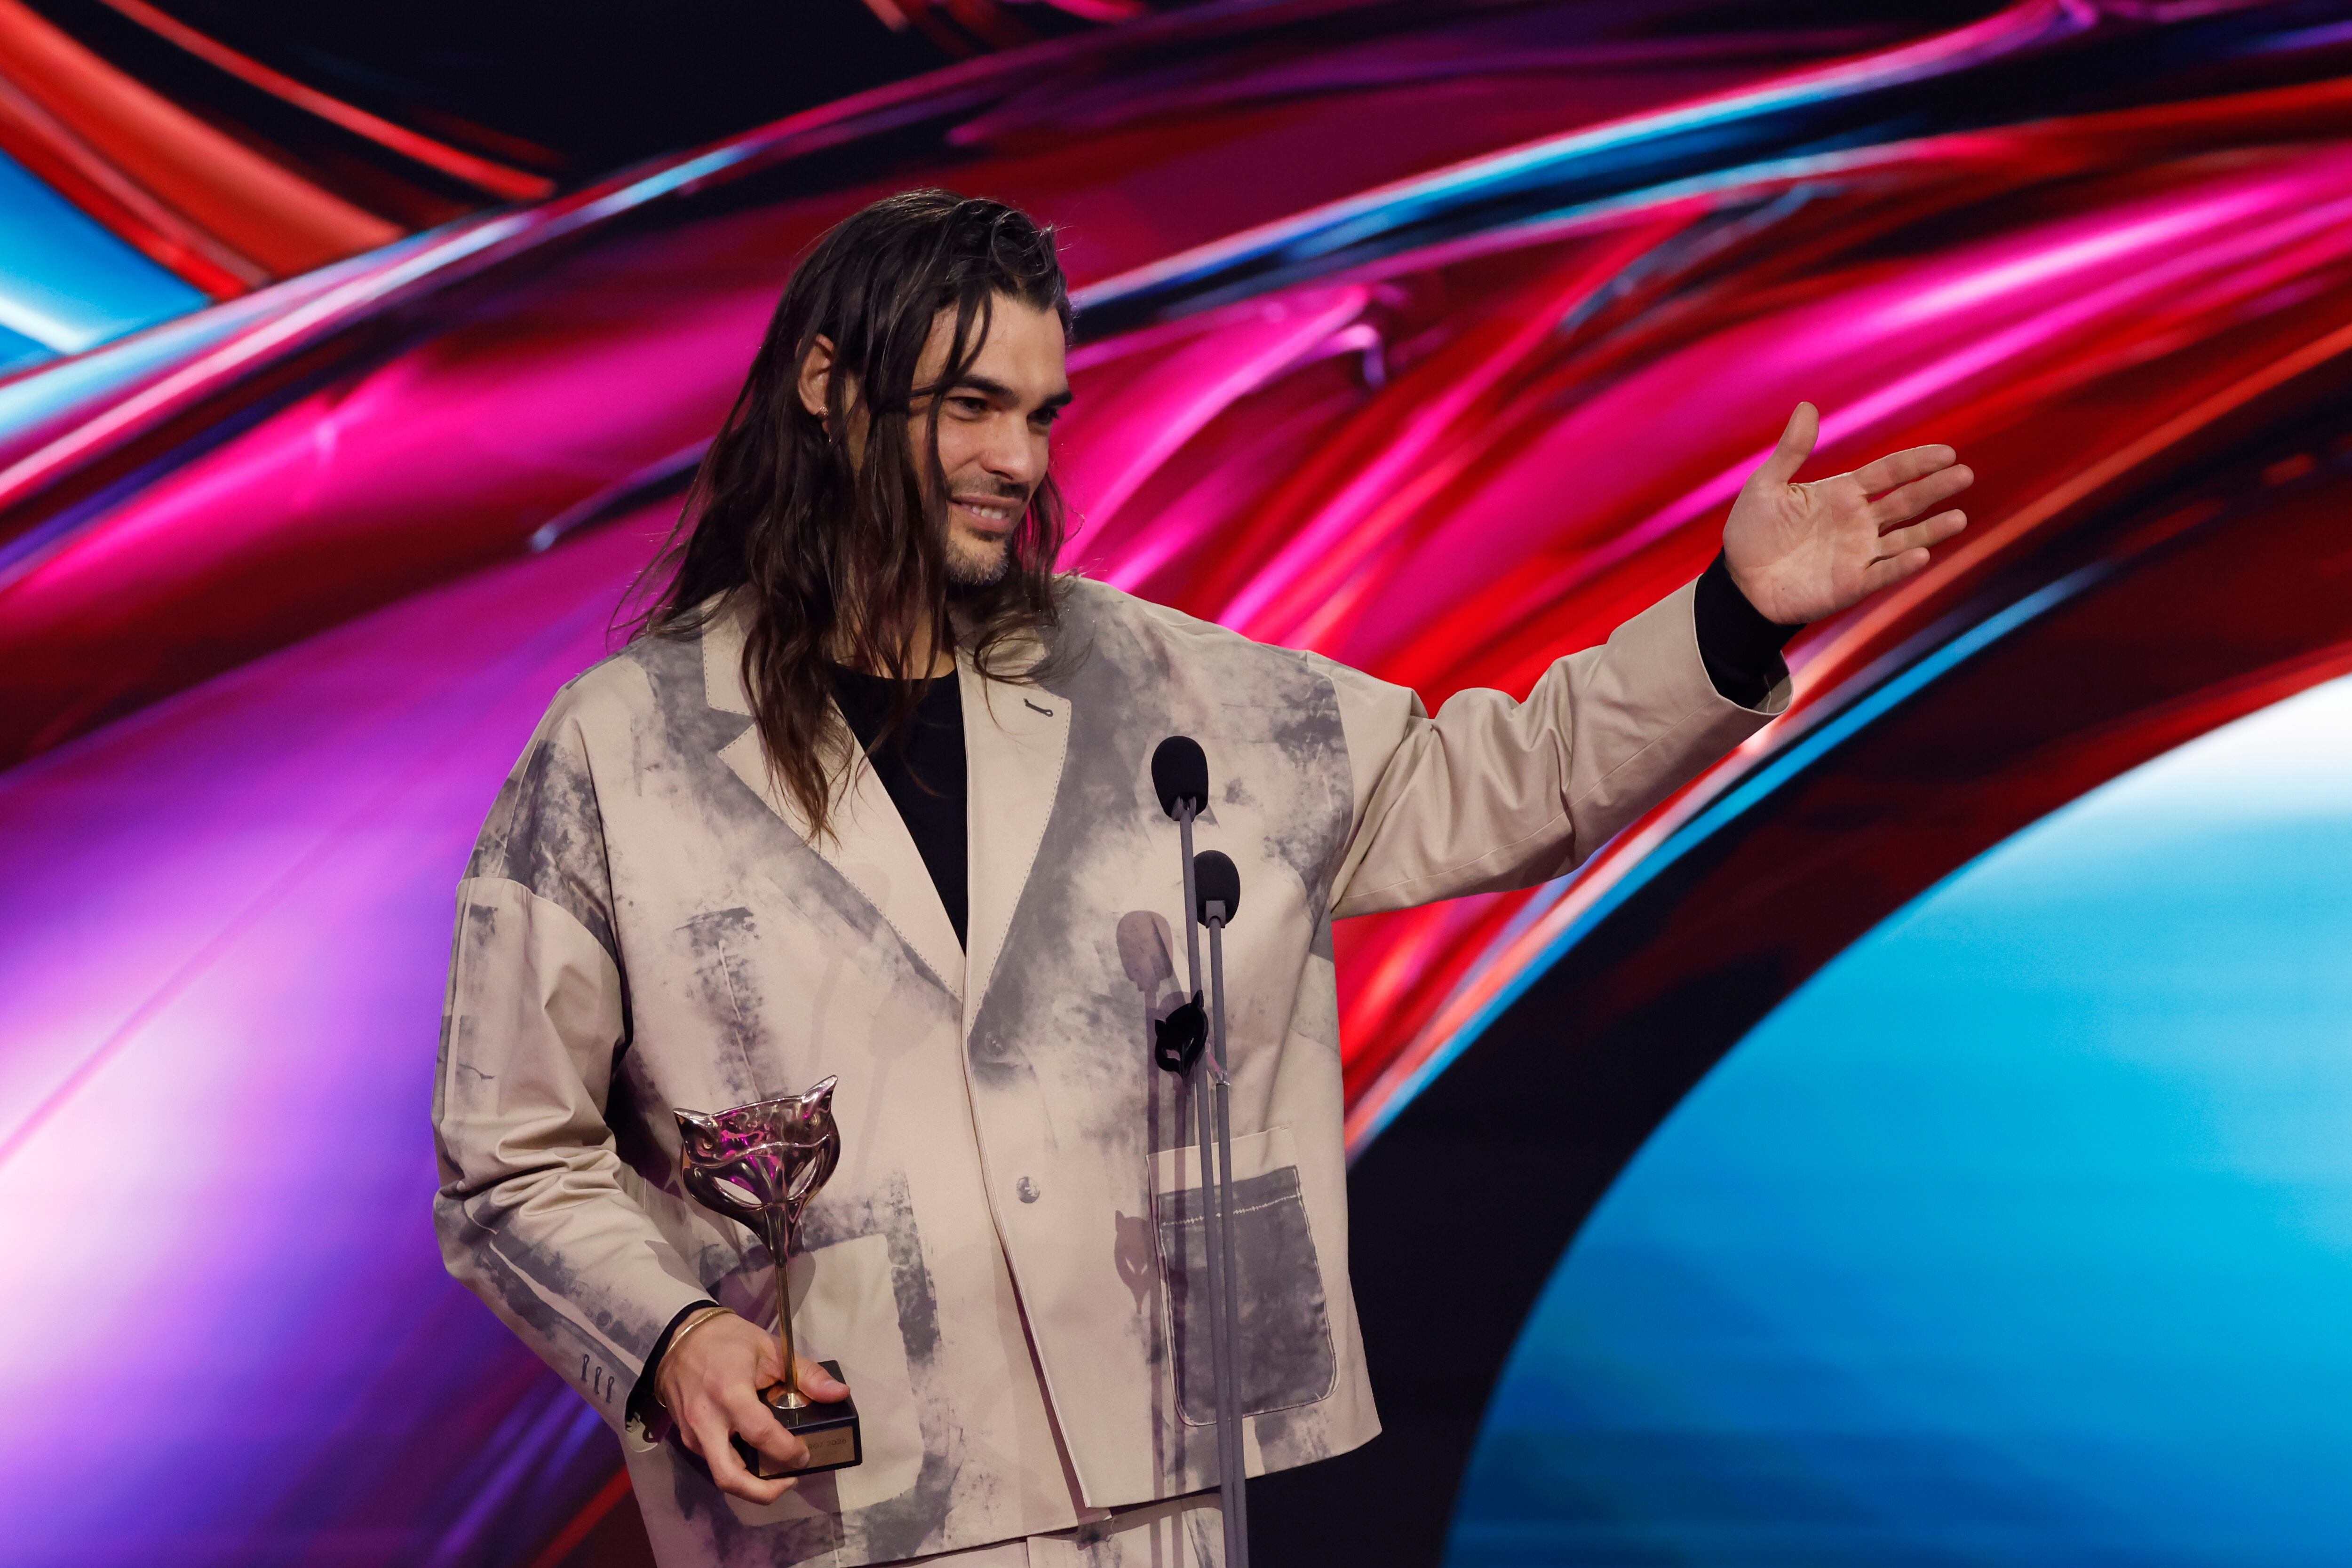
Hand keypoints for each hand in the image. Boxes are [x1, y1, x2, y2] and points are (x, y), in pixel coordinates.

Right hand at [653, 1310, 851, 1503]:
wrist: (680, 1336)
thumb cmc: (729, 1340)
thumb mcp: (771, 1349)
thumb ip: (807, 1374)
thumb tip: (840, 1394)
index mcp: (730, 1393)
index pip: (761, 1434)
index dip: (787, 1451)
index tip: (805, 1454)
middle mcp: (707, 1420)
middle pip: (730, 1477)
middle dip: (763, 1492)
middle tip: (789, 1480)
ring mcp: (692, 1433)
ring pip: (720, 1474)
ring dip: (750, 1484)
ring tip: (777, 1473)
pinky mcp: (686, 1437)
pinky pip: (713, 1461)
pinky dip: (737, 1466)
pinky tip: (755, 1454)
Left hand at [1722, 402, 1972, 624]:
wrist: (1739, 580)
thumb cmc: (1753, 531)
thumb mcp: (1767, 485)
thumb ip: (1791, 450)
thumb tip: (1807, 406)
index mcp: (1843, 493)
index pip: (1888, 473)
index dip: (1916, 463)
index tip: (1946, 452)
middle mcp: (1859, 522)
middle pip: (1905, 502)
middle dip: (1934, 489)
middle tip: (1965, 474)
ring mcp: (1859, 554)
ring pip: (1905, 539)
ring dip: (1932, 530)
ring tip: (1959, 517)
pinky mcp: (1851, 584)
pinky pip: (1881, 574)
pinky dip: (1901, 566)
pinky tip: (1922, 555)